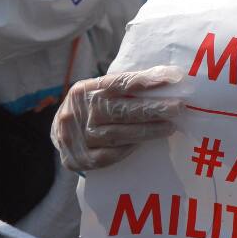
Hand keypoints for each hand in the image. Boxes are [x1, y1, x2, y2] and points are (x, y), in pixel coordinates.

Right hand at [51, 66, 183, 171]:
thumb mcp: (97, 92)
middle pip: (119, 109)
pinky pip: (108, 156)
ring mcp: (75, 137)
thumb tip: (166, 79)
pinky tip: (143, 144)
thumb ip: (123, 87)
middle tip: (178, 107)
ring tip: (170, 127)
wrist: (59, 135)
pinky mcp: (77, 159)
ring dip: (147, 131)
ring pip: (117, 134)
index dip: (146, 80)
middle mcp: (77, 112)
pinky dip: (127, 149)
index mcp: (84, 90)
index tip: (172, 78)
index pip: (118, 83)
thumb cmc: (90, 109)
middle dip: (152, 108)